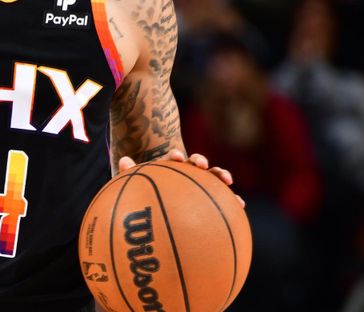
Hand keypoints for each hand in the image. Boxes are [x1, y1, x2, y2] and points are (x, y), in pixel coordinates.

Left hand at [116, 150, 244, 207]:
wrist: (162, 207)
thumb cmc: (149, 195)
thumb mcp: (137, 185)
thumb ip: (130, 174)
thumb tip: (123, 160)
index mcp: (171, 170)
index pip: (173, 160)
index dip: (175, 157)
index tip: (175, 157)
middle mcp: (187, 174)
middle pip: (195, 165)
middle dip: (200, 162)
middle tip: (201, 164)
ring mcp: (201, 186)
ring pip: (213, 178)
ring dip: (221, 175)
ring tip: (228, 180)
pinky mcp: (211, 200)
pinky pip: (223, 200)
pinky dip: (232, 201)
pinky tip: (240, 207)